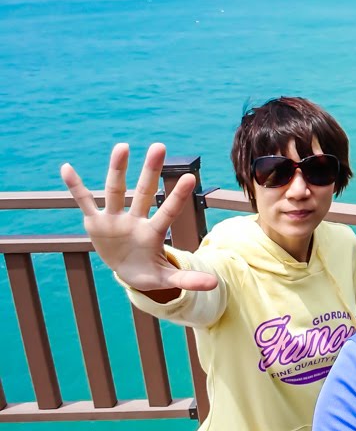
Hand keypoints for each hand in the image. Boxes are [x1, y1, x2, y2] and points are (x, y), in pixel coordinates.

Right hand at [60, 143, 218, 293]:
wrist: (128, 271)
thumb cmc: (149, 272)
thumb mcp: (166, 279)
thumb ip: (187, 280)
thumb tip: (215, 284)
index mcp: (153, 234)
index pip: (168, 212)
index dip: (177, 197)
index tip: (190, 177)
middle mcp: (135, 221)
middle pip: (144, 192)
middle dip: (150, 171)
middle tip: (159, 146)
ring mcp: (115, 219)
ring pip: (115, 191)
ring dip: (117, 170)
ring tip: (122, 146)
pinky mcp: (96, 222)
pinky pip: (84, 202)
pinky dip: (75, 188)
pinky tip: (66, 169)